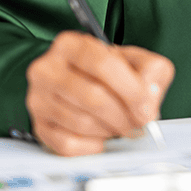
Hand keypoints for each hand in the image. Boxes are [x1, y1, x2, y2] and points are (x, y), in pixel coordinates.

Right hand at [25, 31, 174, 155]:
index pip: (103, 65)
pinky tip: (101, 136)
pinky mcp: (38, 124)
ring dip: (110, 130)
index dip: (131, 90)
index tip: (147, 108)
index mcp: (72, 44)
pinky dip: (91, 145)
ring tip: (121, 126)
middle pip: (92, 98)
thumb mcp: (135, 60)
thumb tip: (149, 95)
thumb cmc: (107, 72)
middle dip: (123, 116)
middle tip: (139, 123)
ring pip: (81, 123)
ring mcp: (38, 98)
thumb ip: (151, 70)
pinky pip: (67, 143)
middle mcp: (47, 68)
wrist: (80, 81)